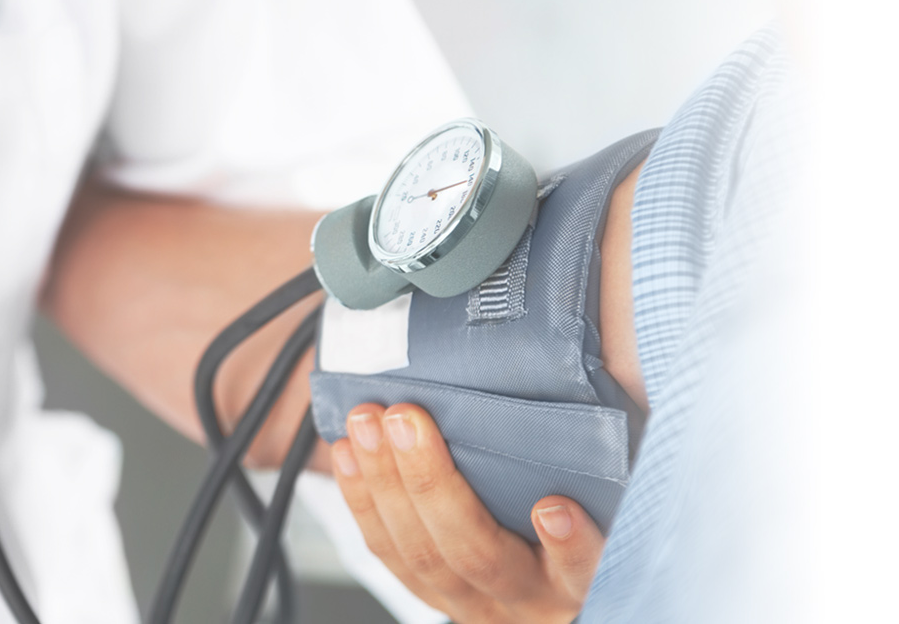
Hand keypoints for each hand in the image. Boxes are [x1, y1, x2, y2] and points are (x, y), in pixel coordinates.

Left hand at [331, 403, 604, 622]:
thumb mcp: (614, 498)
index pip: (585, 572)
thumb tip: (623, 372)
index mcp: (581, 582)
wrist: (545, 583)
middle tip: (405, 419)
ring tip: (366, 421)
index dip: (571, 547)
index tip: (554, 507)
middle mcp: (529, 602)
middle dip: (431, 485)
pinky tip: (348, 455)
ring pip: (420, 556)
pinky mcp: (435, 595)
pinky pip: (389, 554)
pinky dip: (363, 501)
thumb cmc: (590, 513)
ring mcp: (477, 604)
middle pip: (477, 555)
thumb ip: (612, 462)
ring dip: (384, 484)